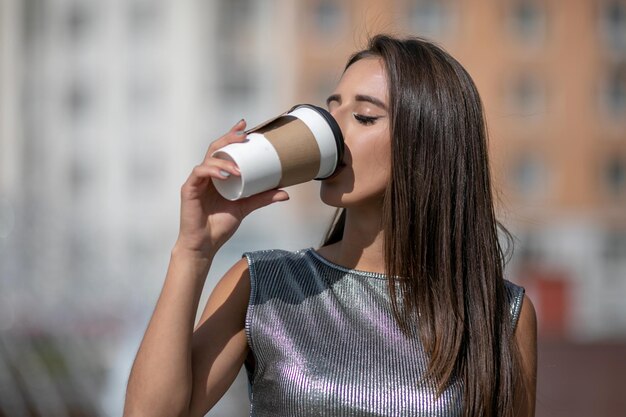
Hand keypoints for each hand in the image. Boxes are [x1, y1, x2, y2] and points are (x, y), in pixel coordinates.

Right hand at [175, 119, 288, 256]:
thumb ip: (262, 198)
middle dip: (229, 138)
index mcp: (218, 176)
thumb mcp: (245, 207)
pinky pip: (199, 173)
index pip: (224, 150)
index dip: (232, 135)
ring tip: (238, 169)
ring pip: (208, 159)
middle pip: (215, 148)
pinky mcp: (189, 189)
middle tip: (243, 135)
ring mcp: (197, 181)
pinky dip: (212, 171)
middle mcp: (206, 175)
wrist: (204, 244)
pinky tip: (223, 175)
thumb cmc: (220, 225)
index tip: (245, 126)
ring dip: (225, 161)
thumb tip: (285, 192)